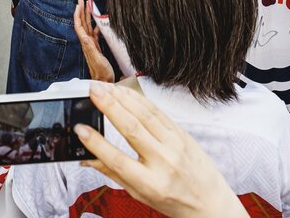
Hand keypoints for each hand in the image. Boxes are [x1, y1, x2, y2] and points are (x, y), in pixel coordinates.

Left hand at [73, 0, 115, 82]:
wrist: (104, 81)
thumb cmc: (101, 73)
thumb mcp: (97, 60)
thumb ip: (91, 49)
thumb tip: (85, 37)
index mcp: (86, 44)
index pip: (79, 26)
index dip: (78, 14)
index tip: (79, 4)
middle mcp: (87, 43)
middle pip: (83, 24)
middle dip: (82, 11)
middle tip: (83, 0)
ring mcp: (92, 45)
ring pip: (88, 27)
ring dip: (88, 16)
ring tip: (90, 7)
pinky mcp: (97, 47)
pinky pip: (95, 33)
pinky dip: (97, 25)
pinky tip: (100, 23)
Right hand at [74, 83, 244, 217]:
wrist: (210, 201)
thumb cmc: (173, 200)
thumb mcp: (139, 194)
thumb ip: (113, 173)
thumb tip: (85, 158)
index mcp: (151, 184)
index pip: (118, 160)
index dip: (96, 143)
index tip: (80, 128)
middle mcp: (164, 162)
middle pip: (132, 129)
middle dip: (109, 107)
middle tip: (91, 91)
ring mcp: (175, 145)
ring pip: (145, 115)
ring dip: (122, 97)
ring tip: (104, 87)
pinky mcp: (182, 133)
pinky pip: (157, 112)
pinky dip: (138, 99)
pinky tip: (124, 92)